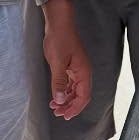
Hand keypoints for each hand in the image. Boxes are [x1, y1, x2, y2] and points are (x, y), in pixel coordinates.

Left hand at [41, 0, 91, 120]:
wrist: (59, 23)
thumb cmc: (59, 39)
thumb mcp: (57, 62)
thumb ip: (58, 82)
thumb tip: (60, 100)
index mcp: (83, 72)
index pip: (83, 97)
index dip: (75, 108)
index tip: (65, 116)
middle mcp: (83, 72)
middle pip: (80, 95)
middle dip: (70, 106)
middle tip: (57, 113)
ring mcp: (77, 69)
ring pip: (75, 90)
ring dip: (66, 100)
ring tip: (54, 107)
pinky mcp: (71, 66)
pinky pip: (70, 83)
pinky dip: (64, 91)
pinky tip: (56, 95)